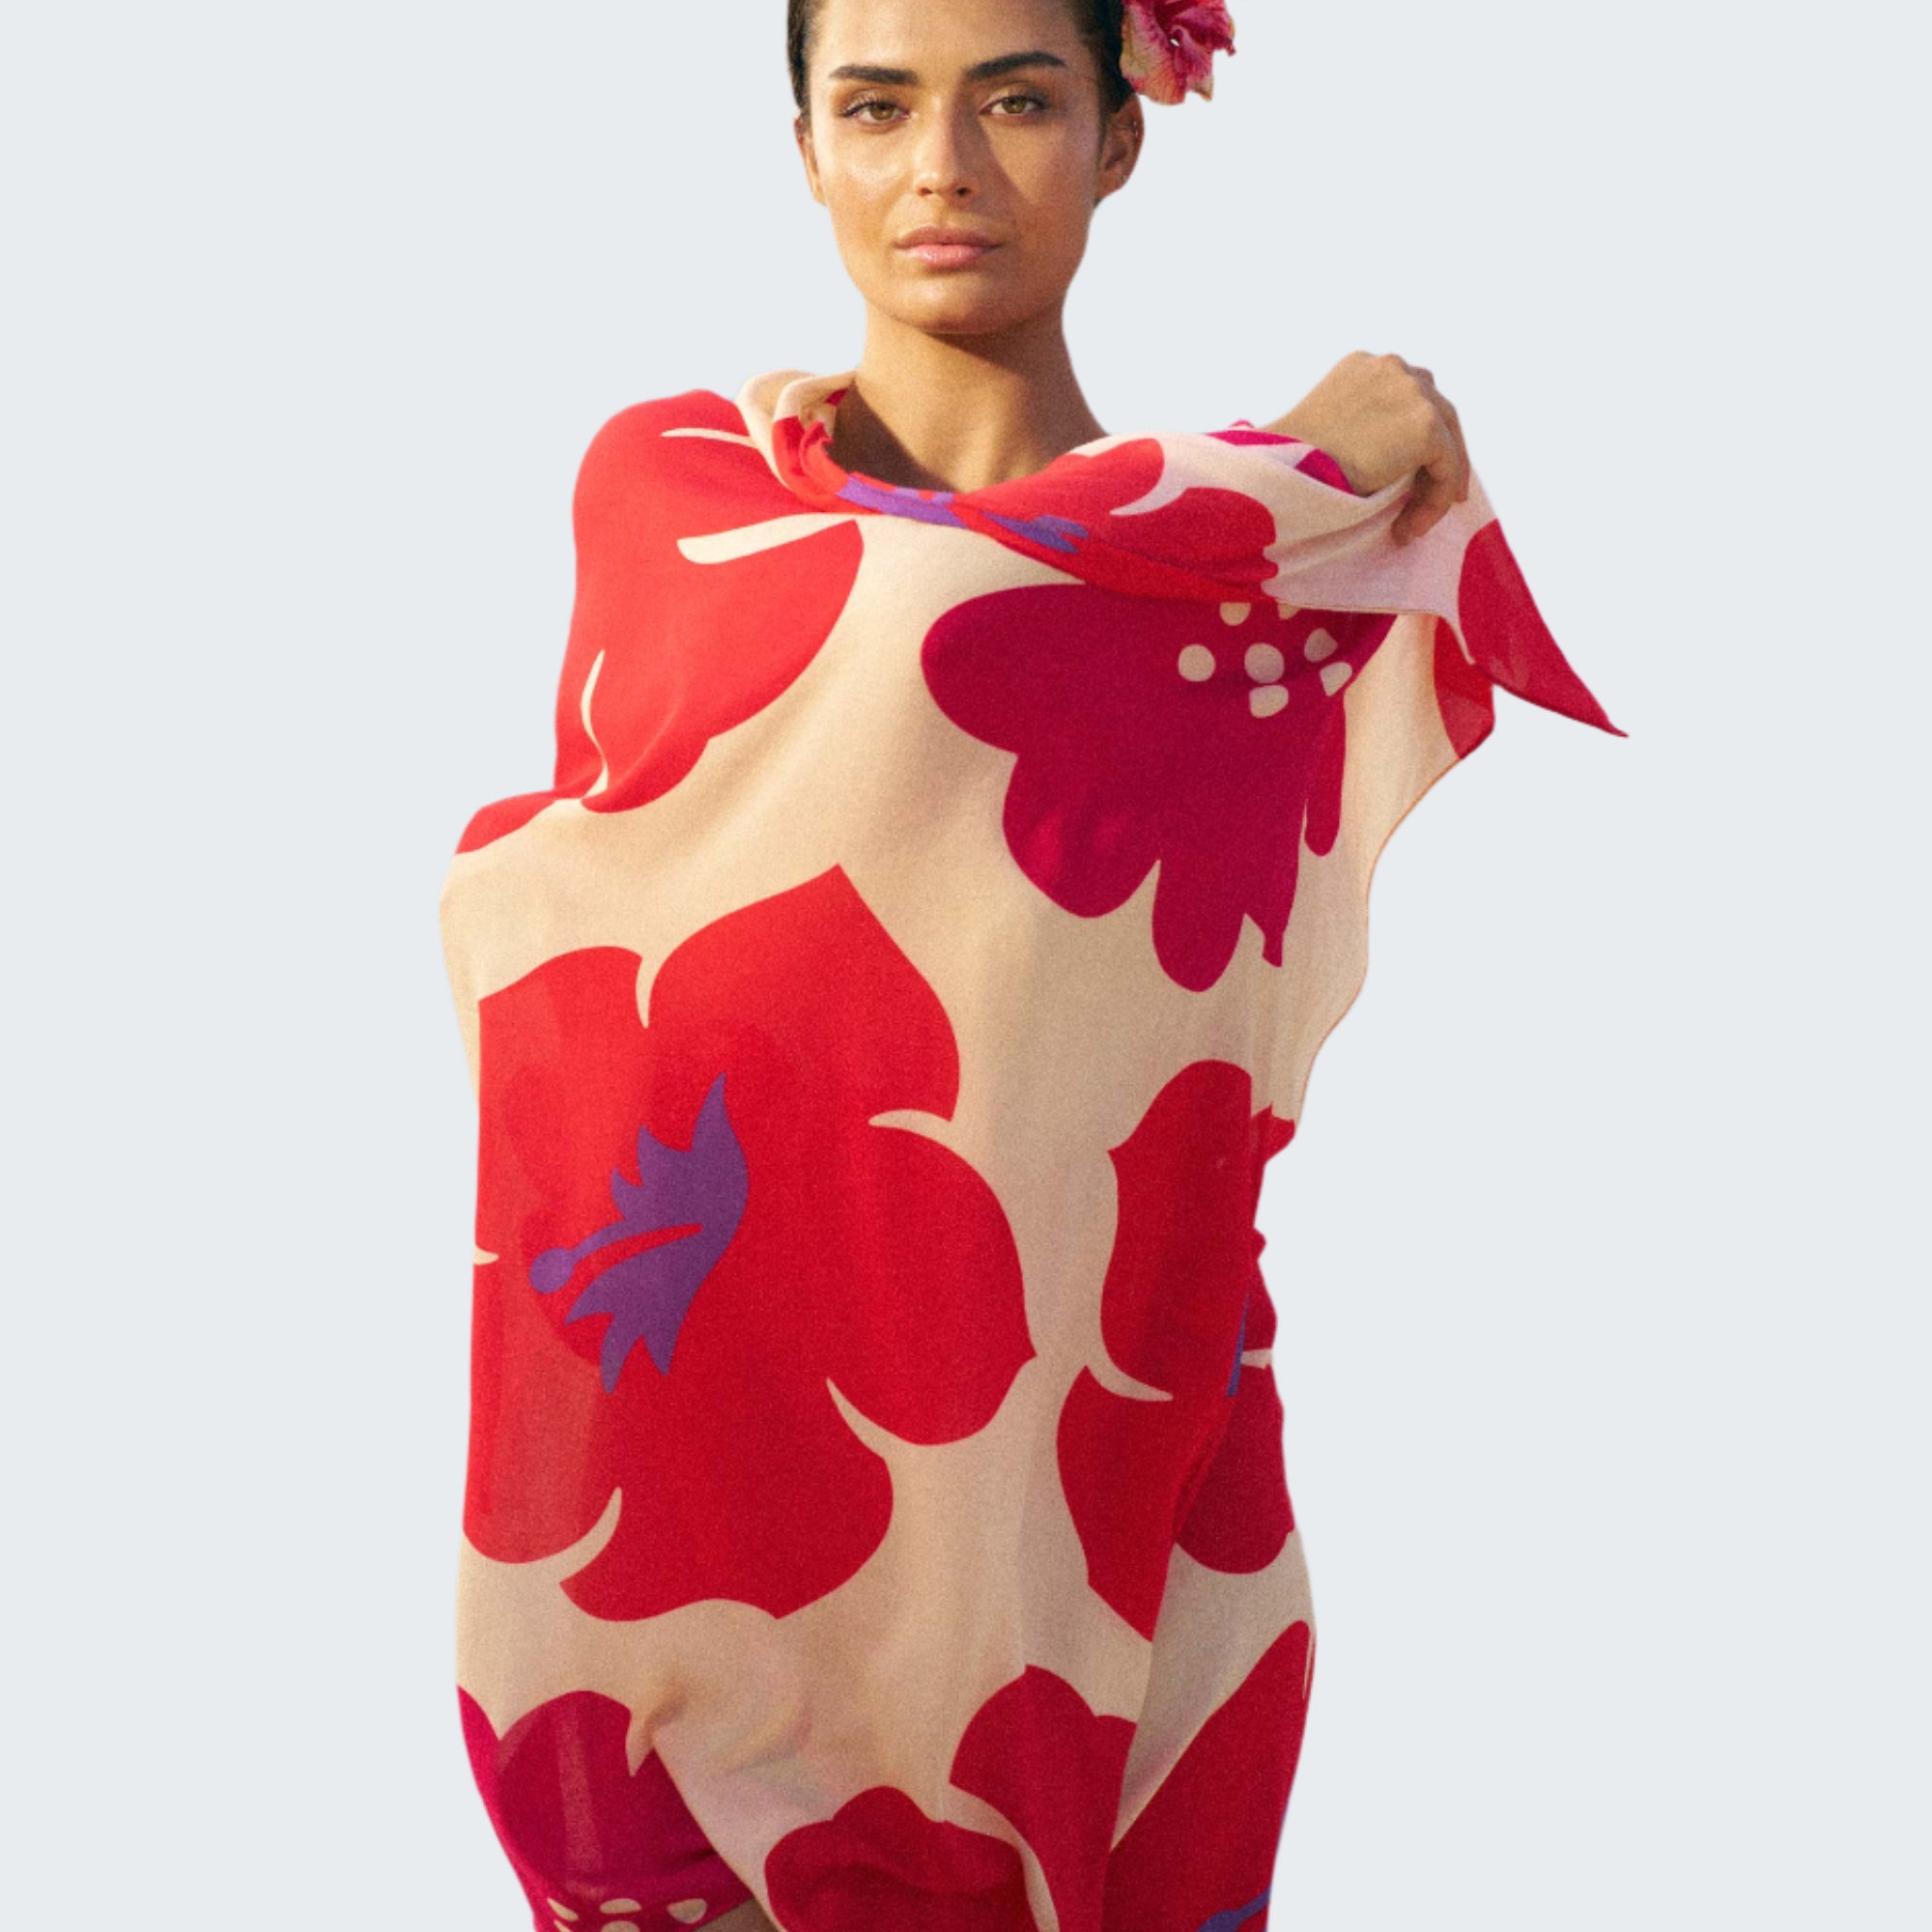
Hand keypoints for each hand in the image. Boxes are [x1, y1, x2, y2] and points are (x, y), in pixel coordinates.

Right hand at [1263, 351, 1471, 545]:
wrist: (1288, 473)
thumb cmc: (1291, 464)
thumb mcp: (1328, 428)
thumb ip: (1362, 425)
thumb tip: (1386, 455)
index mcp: (1365, 366)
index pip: (1409, 396)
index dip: (1419, 438)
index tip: (1416, 476)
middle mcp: (1392, 368)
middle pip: (1439, 409)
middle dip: (1443, 455)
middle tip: (1443, 497)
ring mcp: (1412, 391)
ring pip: (1446, 443)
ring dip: (1435, 487)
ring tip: (1413, 524)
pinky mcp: (1425, 425)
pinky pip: (1446, 469)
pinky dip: (1434, 502)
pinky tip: (1409, 528)